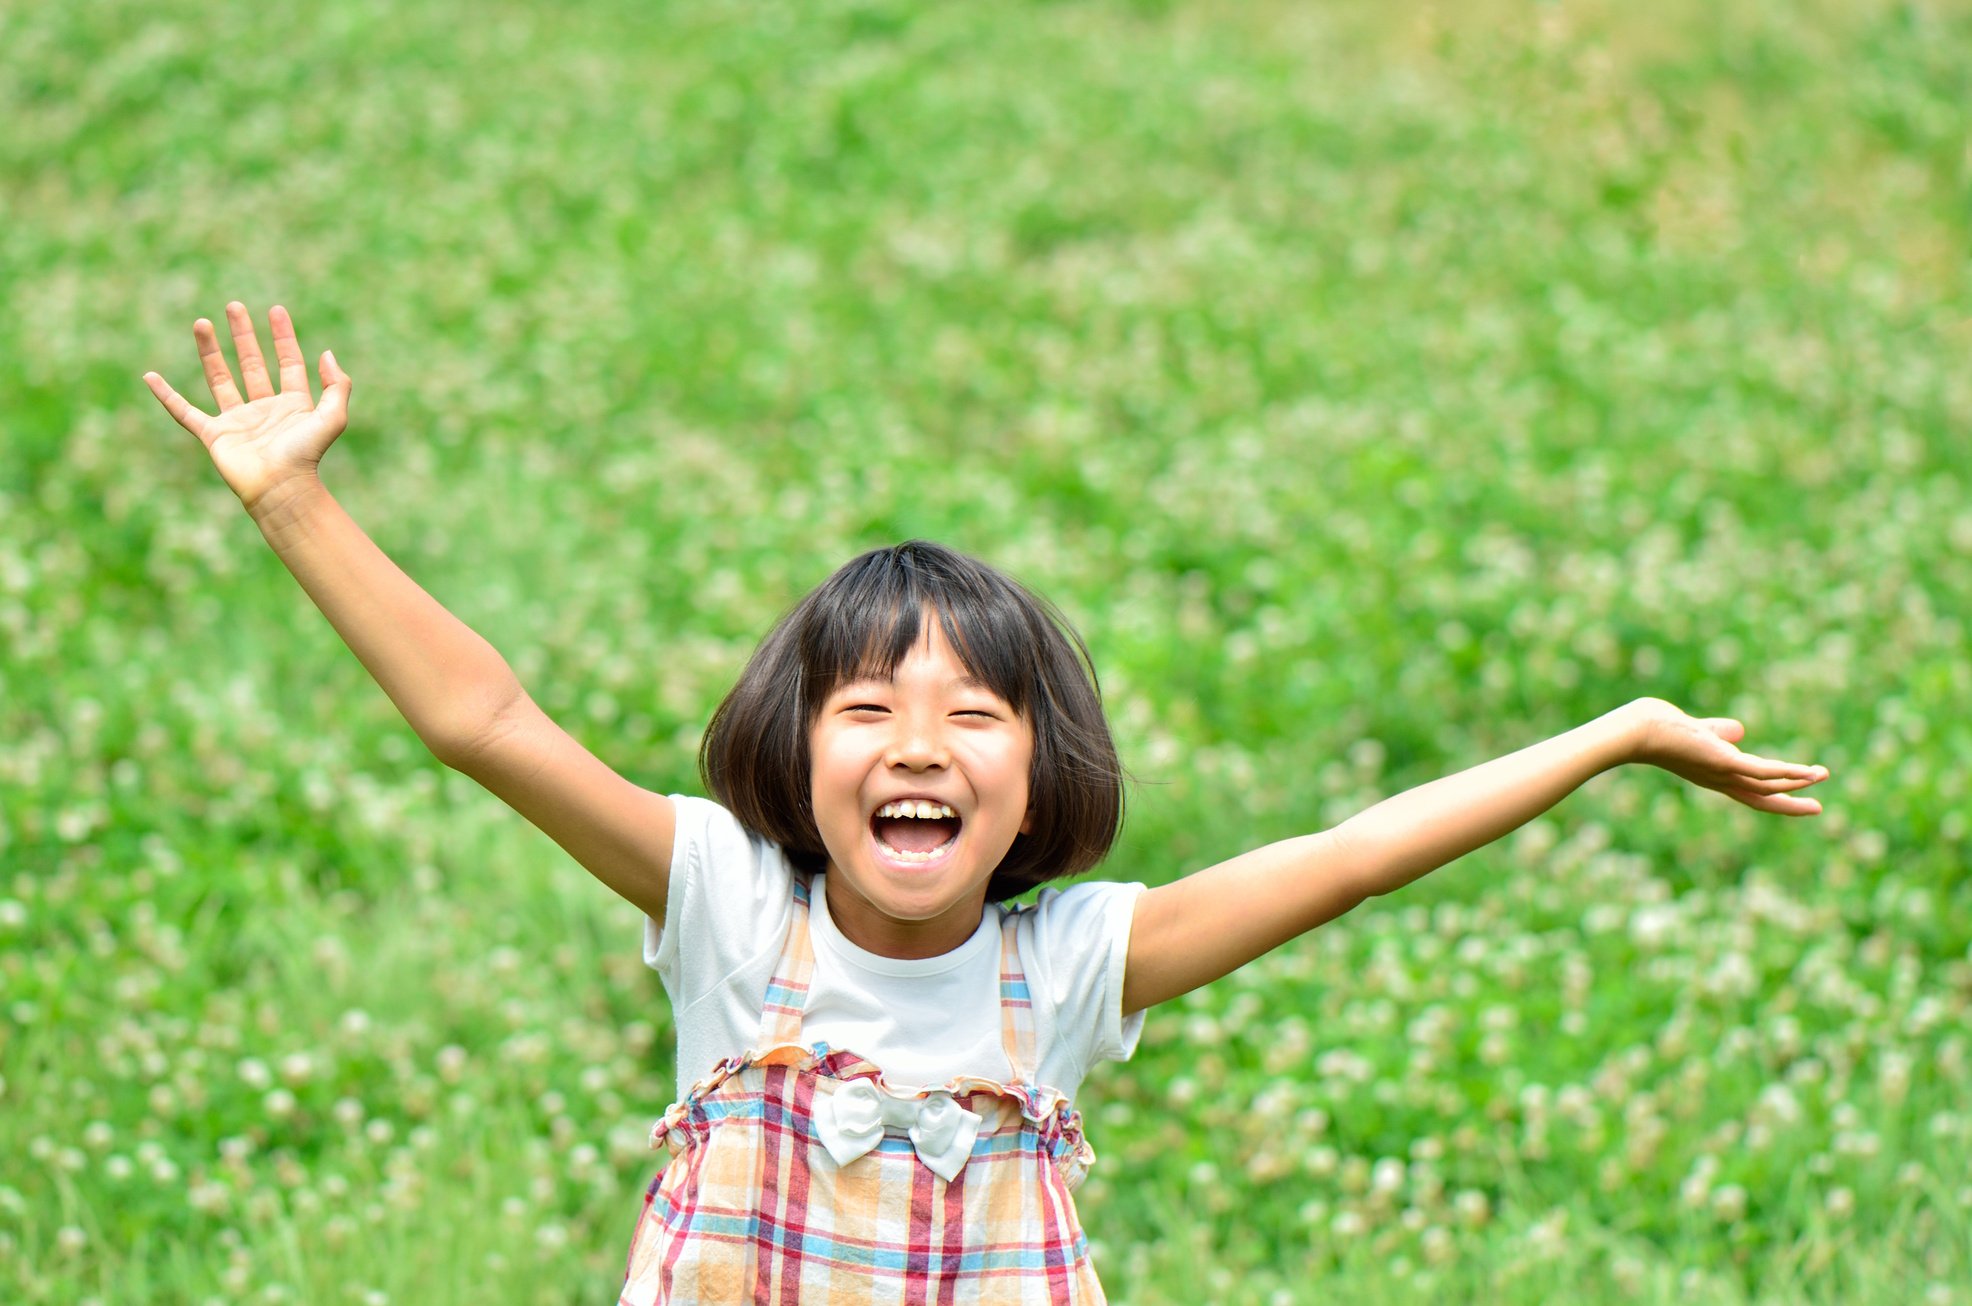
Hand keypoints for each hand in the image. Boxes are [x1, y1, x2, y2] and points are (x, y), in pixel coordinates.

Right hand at [143, 302, 352, 516]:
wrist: (281, 488)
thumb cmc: (307, 456)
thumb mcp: (333, 417)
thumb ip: (337, 385)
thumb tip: (326, 352)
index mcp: (293, 404)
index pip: (288, 362)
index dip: (283, 337)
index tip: (275, 310)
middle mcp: (265, 409)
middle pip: (252, 364)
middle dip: (243, 335)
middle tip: (234, 306)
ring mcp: (238, 421)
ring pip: (220, 378)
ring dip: (210, 351)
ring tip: (201, 322)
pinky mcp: (214, 435)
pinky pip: (184, 411)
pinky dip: (166, 395)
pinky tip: (150, 376)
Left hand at [1623, 697, 1828, 815]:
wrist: (1635, 731)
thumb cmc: (1654, 726)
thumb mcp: (1694, 729)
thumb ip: (1716, 732)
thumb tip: (1739, 731)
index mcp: (1712, 772)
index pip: (1746, 789)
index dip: (1771, 793)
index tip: (1792, 795)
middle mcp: (1719, 778)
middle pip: (1761, 798)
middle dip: (1789, 803)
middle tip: (1817, 809)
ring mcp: (1723, 772)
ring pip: (1768, 786)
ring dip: (1798, 782)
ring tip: (1824, 775)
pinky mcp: (1725, 762)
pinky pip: (1765, 772)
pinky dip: (1790, 774)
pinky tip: (1811, 772)